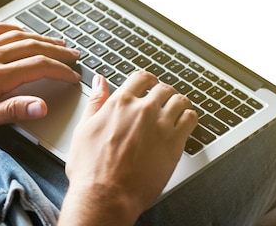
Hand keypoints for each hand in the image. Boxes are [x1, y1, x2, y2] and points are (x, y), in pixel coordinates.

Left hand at [0, 22, 80, 141]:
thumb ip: (12, 111)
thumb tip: (41, 106)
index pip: (38, 67)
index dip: (60, 70)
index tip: (73, 76)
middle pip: (32, 47)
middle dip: (57, 50)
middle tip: (74, 55)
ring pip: (16, 36)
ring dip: (40, 37)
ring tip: (56, 42)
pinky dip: (12, 28)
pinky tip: (20, 30)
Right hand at [60, 71, 197, 224]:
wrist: (105, 196)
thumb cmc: (91, 169)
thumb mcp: (84, 128)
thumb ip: (96, 101)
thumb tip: (100, 81)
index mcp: (120, 103)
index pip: (141, 78)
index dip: (147, 80)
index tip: (149, 84)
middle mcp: (143, 109)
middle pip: (163, 88)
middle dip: (163, 92)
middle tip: (163, 100)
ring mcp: (161, 124)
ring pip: (179, 100)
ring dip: (178, 103)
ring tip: (176, 110)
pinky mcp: (175, 142)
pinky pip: (191, 119)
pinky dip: (189, 117)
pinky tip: (184, 123)